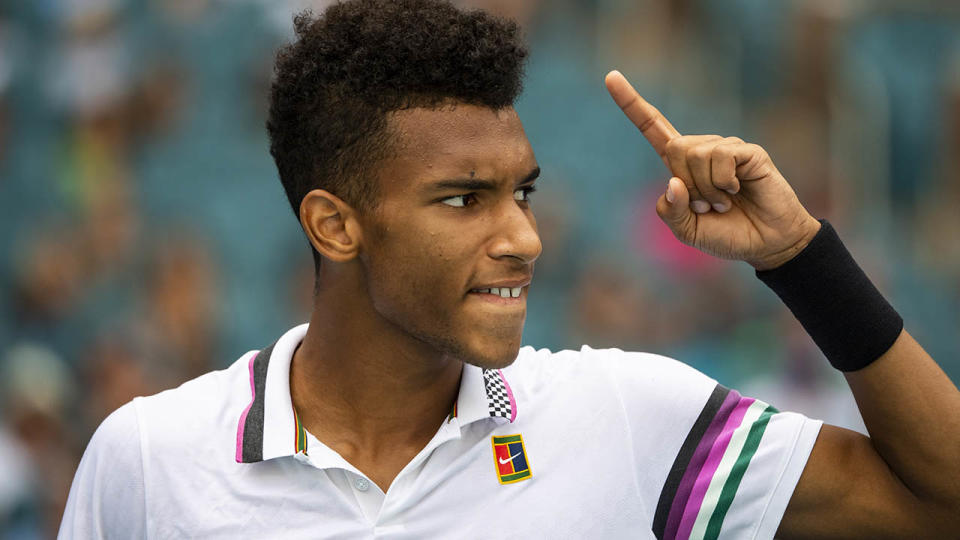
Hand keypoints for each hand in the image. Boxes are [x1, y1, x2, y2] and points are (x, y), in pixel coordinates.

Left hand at [604, 70, 820, 269]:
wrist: (767, 243)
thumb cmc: (728, 235)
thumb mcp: (687, 231)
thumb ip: (671, 211)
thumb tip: (673, 181)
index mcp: (681, 165)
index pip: (652, 127)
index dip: (631, 104)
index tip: (610, 77)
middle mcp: (702, 150)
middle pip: (674, 147)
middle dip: (687, 184)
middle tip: (707, 206)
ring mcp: (727, 148)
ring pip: (696, 155)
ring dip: (707, 190)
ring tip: (724, 203)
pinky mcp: (749, 152)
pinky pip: (722, 157)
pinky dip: (724, 183)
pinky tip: (738, 190)